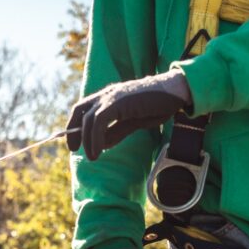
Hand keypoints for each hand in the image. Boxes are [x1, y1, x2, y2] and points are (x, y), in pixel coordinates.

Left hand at [67, 69, 191, 159]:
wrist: (175, 92)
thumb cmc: (158, 105)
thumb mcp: (133, 121)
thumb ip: (117, 131)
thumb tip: (102, 145)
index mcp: (109, 96)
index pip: (83, 109)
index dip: (75, 125)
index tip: (75, 143)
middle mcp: (107, 94)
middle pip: (80, 111)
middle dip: (74, 133)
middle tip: (75, 150)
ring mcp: (112, 96)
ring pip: (89, 119)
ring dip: (88, 140)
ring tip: (92, 156)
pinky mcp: (119, 101)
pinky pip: (100, 121)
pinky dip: (96, 137)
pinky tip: (99, 151)